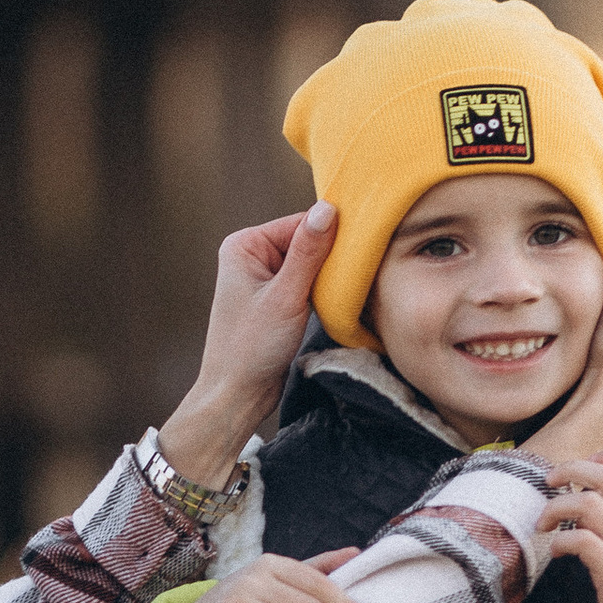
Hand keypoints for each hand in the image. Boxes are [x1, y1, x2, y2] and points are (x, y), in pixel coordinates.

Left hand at [155, 204, 338, 490]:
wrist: (237, 394)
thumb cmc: (251, 348)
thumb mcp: (285, 297)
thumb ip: (308, 252)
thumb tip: (328, 208)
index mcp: (244, 245)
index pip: (300, 223)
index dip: (331, 233)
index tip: (365, 242)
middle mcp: (251, 256)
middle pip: (307, 241)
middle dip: (331, 256)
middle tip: (361, 269)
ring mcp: (264, 278)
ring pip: (311, 263)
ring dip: (330, 275)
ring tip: (351, 287)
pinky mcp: (276, 299)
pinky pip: (308, 283)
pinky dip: (324, 290)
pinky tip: (339, 300)